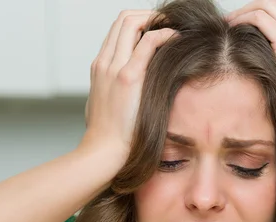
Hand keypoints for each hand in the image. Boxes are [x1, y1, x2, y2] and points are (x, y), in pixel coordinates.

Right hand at [81, 10, 175, 162]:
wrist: (103, 150)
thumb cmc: (109, 136)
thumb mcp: (106, 106)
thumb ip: (114, 93)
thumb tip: (128, 95)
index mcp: (99, 67)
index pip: (117, 30)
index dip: (139, 23)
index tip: (158, 30)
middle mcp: (104, 62)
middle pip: (123, 19)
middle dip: (148, 16)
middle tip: (169, 24)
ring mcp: (114, 67)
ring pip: (131, 22)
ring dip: (156, 19)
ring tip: (174, 27)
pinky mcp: (128, 77)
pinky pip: (148, 42)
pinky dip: (164, 34)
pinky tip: (176, 39)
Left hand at [226, 0, 275, 137]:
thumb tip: (262, 56)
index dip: (260, 12)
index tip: (242, 23)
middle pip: (274, 3)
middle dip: (250, 8)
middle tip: (230, 20)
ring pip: (266, 5)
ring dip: (243, 12)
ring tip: (227, 24)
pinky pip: (260, 18)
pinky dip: (243, 19)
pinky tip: (231, 30)